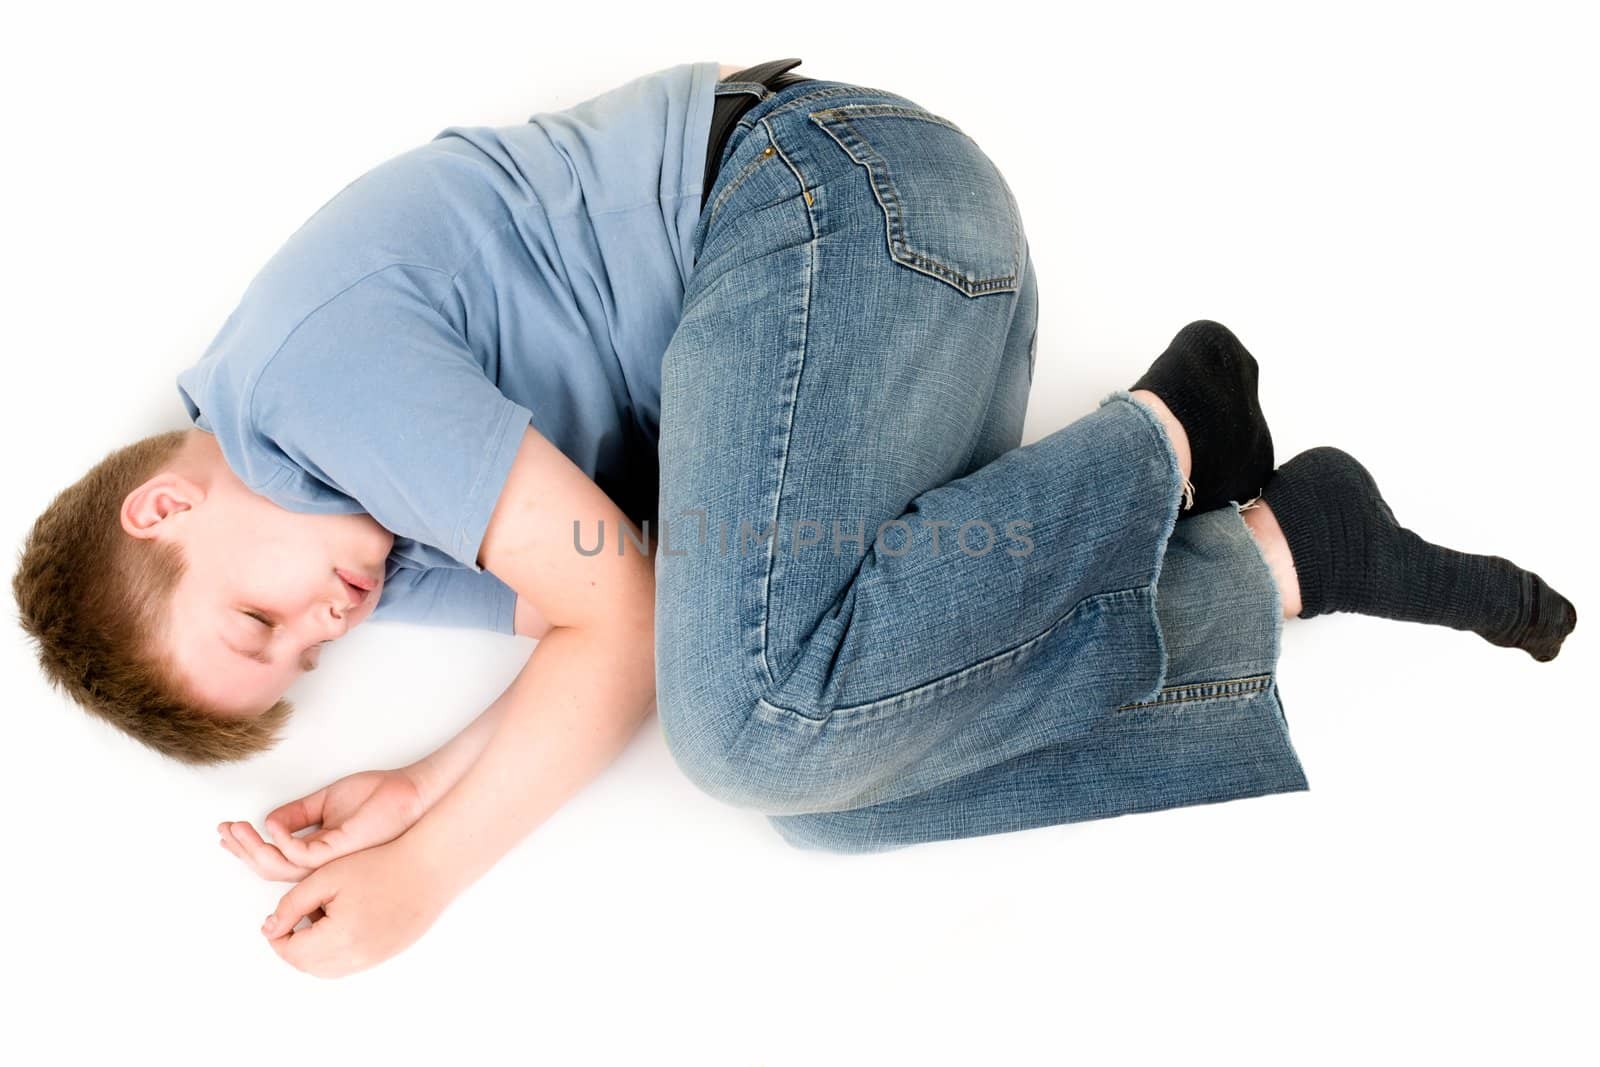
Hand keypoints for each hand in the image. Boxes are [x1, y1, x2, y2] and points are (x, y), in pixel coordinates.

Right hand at [218, 767, 427, 880]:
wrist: (410, 793)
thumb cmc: (377, 796)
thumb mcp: (328, 801)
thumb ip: (299, 813)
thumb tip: (268, 820)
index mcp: (320, 853)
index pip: (276, 858)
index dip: (248, 848)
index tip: (227, 831)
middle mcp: (323, 863)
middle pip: (272, 868)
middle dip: (243, 851)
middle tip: (222, 831)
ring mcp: (331, 861)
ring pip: (281, 868)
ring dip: (253, 849)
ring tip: (236, 829)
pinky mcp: (340, 852)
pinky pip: (301, 855)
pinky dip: (282, 841)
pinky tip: (271, 826)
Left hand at [260, 836, 451, 976]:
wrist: (427, 869)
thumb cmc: (380, 865)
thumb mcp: (325, 877)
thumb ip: (291, 904)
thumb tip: (269, 928)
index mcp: (338, 937)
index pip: (290, 952)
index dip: (277, 934)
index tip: (276, 916)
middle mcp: (355, 957)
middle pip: (305, 965)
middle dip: (292, 944)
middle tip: (293, 916)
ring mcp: (371, 961)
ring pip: (325, 969)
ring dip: (312, 950)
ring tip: (319, 916)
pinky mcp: (383, 957)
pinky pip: (346, 965)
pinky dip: (333, 951)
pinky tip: (341, 922)